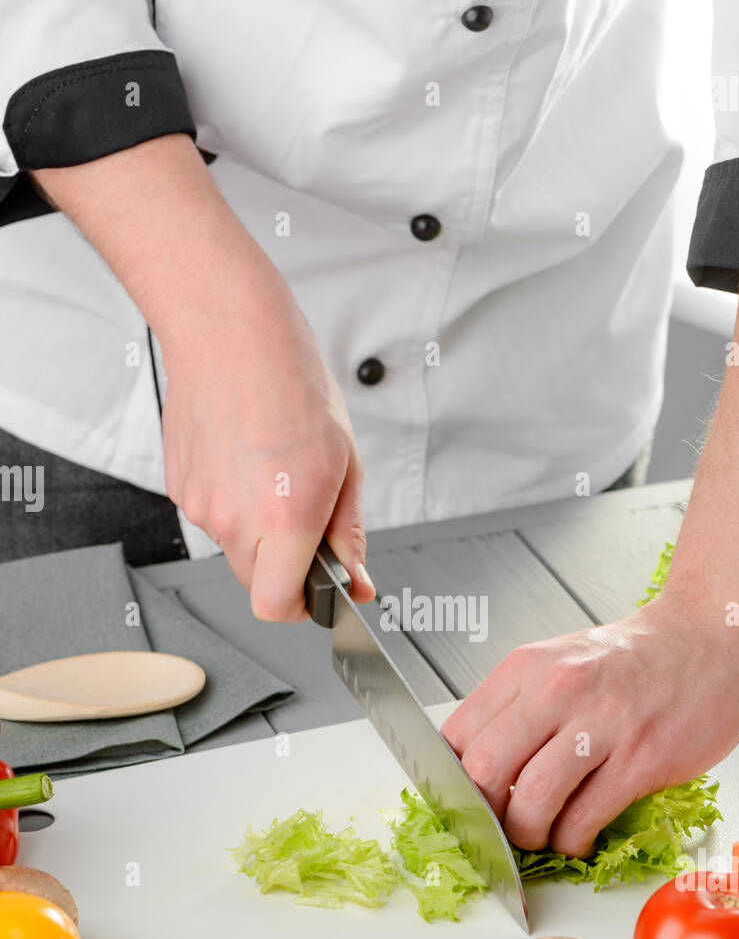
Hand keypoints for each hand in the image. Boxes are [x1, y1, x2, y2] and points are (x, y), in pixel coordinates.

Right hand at [33, 136, 373, 622]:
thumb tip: (359, 582)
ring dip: (258, 528)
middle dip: (284, 564)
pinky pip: (212, 514)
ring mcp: (202, 505)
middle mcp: (236, 520)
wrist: (228, 330)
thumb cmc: (291, 381)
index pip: (278, 607)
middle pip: (257, 582)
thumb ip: (349, 533)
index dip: (301, 606)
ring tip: (274, 469)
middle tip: (305, 512)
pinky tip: (246, 456)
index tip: (317, 590)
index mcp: (285, 517)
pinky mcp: (179, 487)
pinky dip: (232, 500)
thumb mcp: (346, 462)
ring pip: (235, 547)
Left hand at [441, 596, 738, 856]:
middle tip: (502, 827)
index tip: (468, 803)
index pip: (457, 736)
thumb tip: (476, 769)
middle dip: (486, 815)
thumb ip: (518, 706)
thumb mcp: (560, 661)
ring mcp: (601, 725)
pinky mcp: (642, 758)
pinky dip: (572, 840)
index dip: (453, 782)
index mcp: (527, 668)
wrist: (712, 636)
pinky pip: (585, 818)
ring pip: (532, 802)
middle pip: (484, 772)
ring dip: (529, 836)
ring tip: (544, 835)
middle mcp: (557, 690)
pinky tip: (579, 836)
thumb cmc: (635, 658)